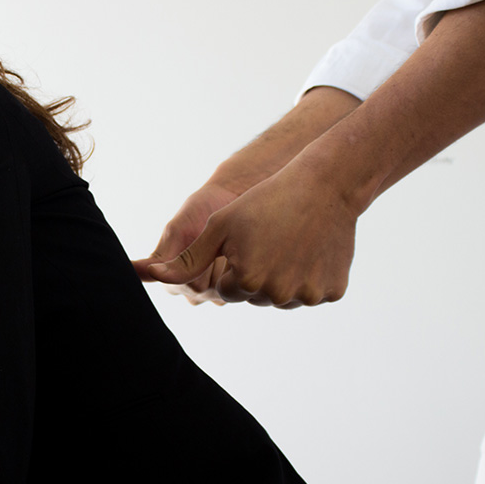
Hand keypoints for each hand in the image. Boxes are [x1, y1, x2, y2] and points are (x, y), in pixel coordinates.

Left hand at [146, 158, 358, 307]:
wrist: (324, 186)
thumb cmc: (265, 202)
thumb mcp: (220, 227)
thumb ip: (187, 259)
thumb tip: (152, 277)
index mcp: (246, 282)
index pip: (226, 288)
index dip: (233, 263)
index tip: (246, 240)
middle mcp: (278, 296)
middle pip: (254, 295)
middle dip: (256, 272)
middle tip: (269, 239)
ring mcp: (308, 296)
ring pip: (282, 297)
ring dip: (281, 278)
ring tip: (288, 244)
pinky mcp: (333, 291)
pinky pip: (311, 293)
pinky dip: (310, 276)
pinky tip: (310, 250)